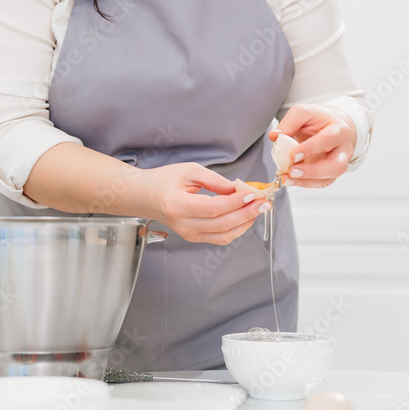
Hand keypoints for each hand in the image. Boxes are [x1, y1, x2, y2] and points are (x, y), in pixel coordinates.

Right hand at [136, 162, 271, 244]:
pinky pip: (220, 238)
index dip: (235, 202)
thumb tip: (238, 189)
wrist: (145, 196)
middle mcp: (183, 225)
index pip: (214, 207)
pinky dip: (236, 229)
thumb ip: (215, 180)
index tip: (251, 193)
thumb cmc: (164, 181)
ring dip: (245, 223)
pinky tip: (246, 217)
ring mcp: (189, 234)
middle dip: (247, 213)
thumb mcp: (189, 171)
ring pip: (224, 235)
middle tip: (263, 202)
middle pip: (222, 224)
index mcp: (178, 206)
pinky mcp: (194, 237)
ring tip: (258, 209)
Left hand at [269, 103, 354, 188]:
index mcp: (339, 130)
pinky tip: (291, 180)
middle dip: (313, 171)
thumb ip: (289, 122)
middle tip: (292, 171)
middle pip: (336, 166)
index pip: (327, 140)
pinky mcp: (330, 174)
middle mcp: (343, 149)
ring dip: (306, 181)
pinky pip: (320, 183)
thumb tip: (275, 136)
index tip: (293, 155)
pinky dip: (304, 183)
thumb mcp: (303, 112)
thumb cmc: (317, 119)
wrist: (328, 126)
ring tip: (288, 178)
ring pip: (329, 178)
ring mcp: (339, 164)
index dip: (310, 149)